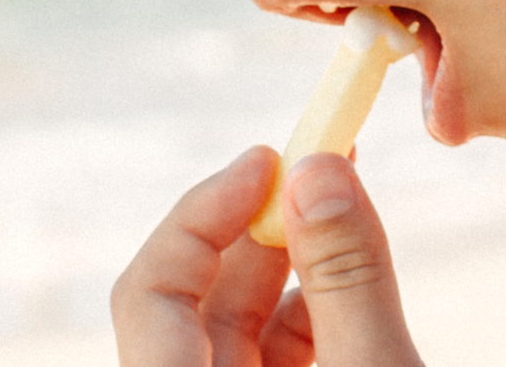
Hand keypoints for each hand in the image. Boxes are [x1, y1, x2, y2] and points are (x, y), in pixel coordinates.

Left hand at [112, 146, 424, 365]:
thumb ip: (346, 277)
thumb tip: (318, 170)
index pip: (150, 290)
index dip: (203, 214)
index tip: (269, 159)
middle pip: (195, 301)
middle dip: (260, 226)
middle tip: (321, 160)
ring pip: (235, 329)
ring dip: (292, 264)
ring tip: (345, 206)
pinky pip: (269, 358)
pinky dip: (311, 314)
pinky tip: (355, 279)